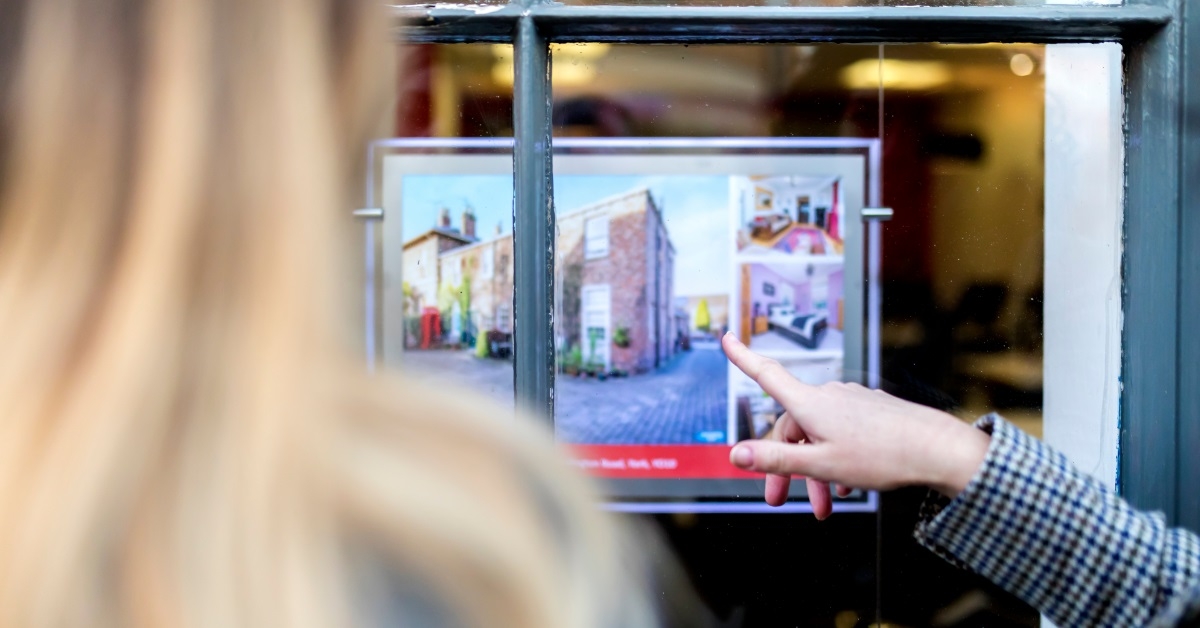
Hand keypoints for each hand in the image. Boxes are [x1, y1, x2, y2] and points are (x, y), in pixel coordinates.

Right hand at [722, 333, 989, 517]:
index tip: (726, 337)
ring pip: (818, 434)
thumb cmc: (881, 456)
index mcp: (810, 404)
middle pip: (791, 426)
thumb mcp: (820, 465)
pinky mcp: (871, 411)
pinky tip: (847, 486)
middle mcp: (828, 396)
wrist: (936, 449)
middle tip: (779, 500)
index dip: (742, 357)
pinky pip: (841, 433)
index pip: (766, 374)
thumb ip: (775, 460)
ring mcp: (851, 402)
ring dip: (814, 470)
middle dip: (784, 465)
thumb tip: (735, 454)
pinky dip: (835, 458)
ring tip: (825, 505)